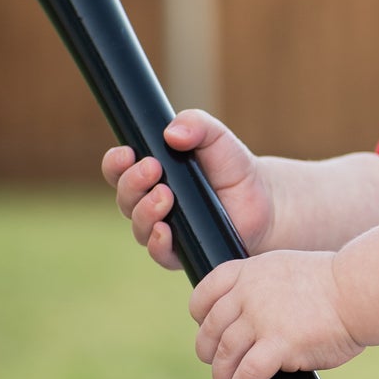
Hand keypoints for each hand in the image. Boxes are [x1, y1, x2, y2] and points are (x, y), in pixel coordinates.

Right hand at [101, 112, 274, 270]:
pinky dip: (158, 244)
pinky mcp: (181, 251)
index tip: (127, 153)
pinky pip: (160, 254)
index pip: (118, 170)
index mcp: (149, 173)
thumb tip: (171, 133)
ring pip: (139, 226)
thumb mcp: (216, 136)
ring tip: (166, 195)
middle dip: (133, 183)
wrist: (262, 200)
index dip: (115, 163)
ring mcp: (164, 228)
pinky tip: (165, 230)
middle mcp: (149, 202)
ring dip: (146, 211)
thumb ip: (195, 124)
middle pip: (125, 198)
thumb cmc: (232, 165)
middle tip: (153, 168)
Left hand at [189, 250, 361, 378]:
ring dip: (223, 376)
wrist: (360, 290)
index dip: (201, 319)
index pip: (204, 295)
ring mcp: (262, 318)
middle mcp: (248, 293)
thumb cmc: (333, 285)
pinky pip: (246, 372)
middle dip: (210, 353)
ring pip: (224, 355)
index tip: (212, 333)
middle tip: (222, 366)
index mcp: (249, 271)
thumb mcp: (286, 270)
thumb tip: (248, 319)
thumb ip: (263, 288)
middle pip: (210, 330)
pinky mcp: (279, 344)